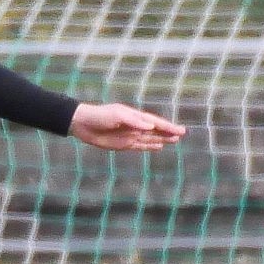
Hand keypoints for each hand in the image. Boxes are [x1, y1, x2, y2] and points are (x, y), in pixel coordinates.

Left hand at [69, 102, 185, 151]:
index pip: (155, 122)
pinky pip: (140, 146)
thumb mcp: (116, 116)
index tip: (180, 130)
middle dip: (168, 133)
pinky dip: (149, 146)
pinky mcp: (123, 144)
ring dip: (162, 140)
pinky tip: (159, 147)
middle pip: (155, 131)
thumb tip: (150, 126)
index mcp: (134, 117)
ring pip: (150, 139)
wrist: (82, 124)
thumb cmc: (99, 116)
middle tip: (181, 135)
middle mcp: (135, 127)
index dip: (168, 127)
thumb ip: (133, 121)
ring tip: (175, 141)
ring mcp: (129, 136)